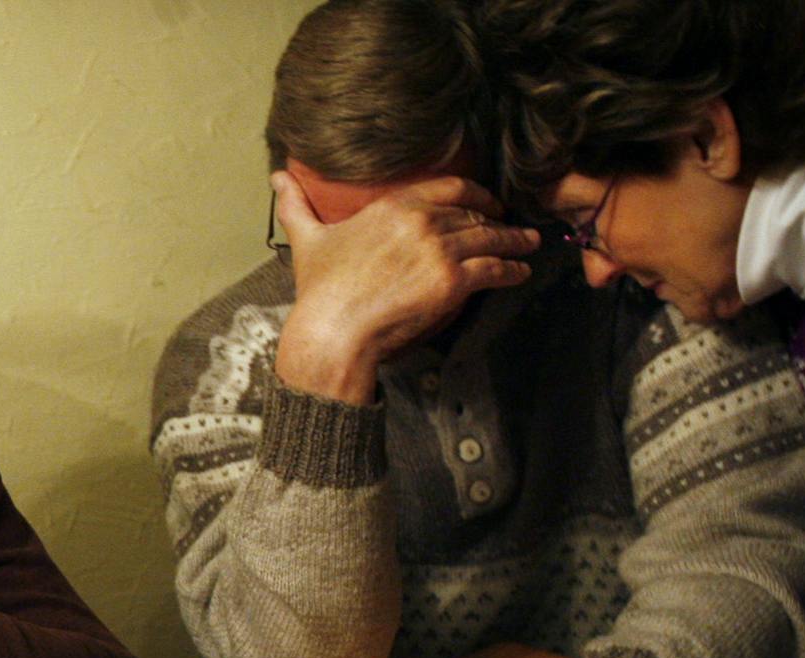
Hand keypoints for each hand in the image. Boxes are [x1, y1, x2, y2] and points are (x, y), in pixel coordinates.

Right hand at [273, 173, 540, 402]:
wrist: (333, 331)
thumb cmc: (319, 291)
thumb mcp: (307, 241)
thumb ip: (297, 207)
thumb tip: (276, 180)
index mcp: (393, 205)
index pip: (450, 187)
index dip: (475, 192)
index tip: (486, 201)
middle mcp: (422, 221)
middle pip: (473, 213)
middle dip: (497, 219)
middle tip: (510, 226)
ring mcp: (440, 250)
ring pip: (490, 238)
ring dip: (514, 241)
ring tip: (528, 245)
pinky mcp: (453, 281)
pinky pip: (494, 269)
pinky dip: (511, 270)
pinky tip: (520, 272)